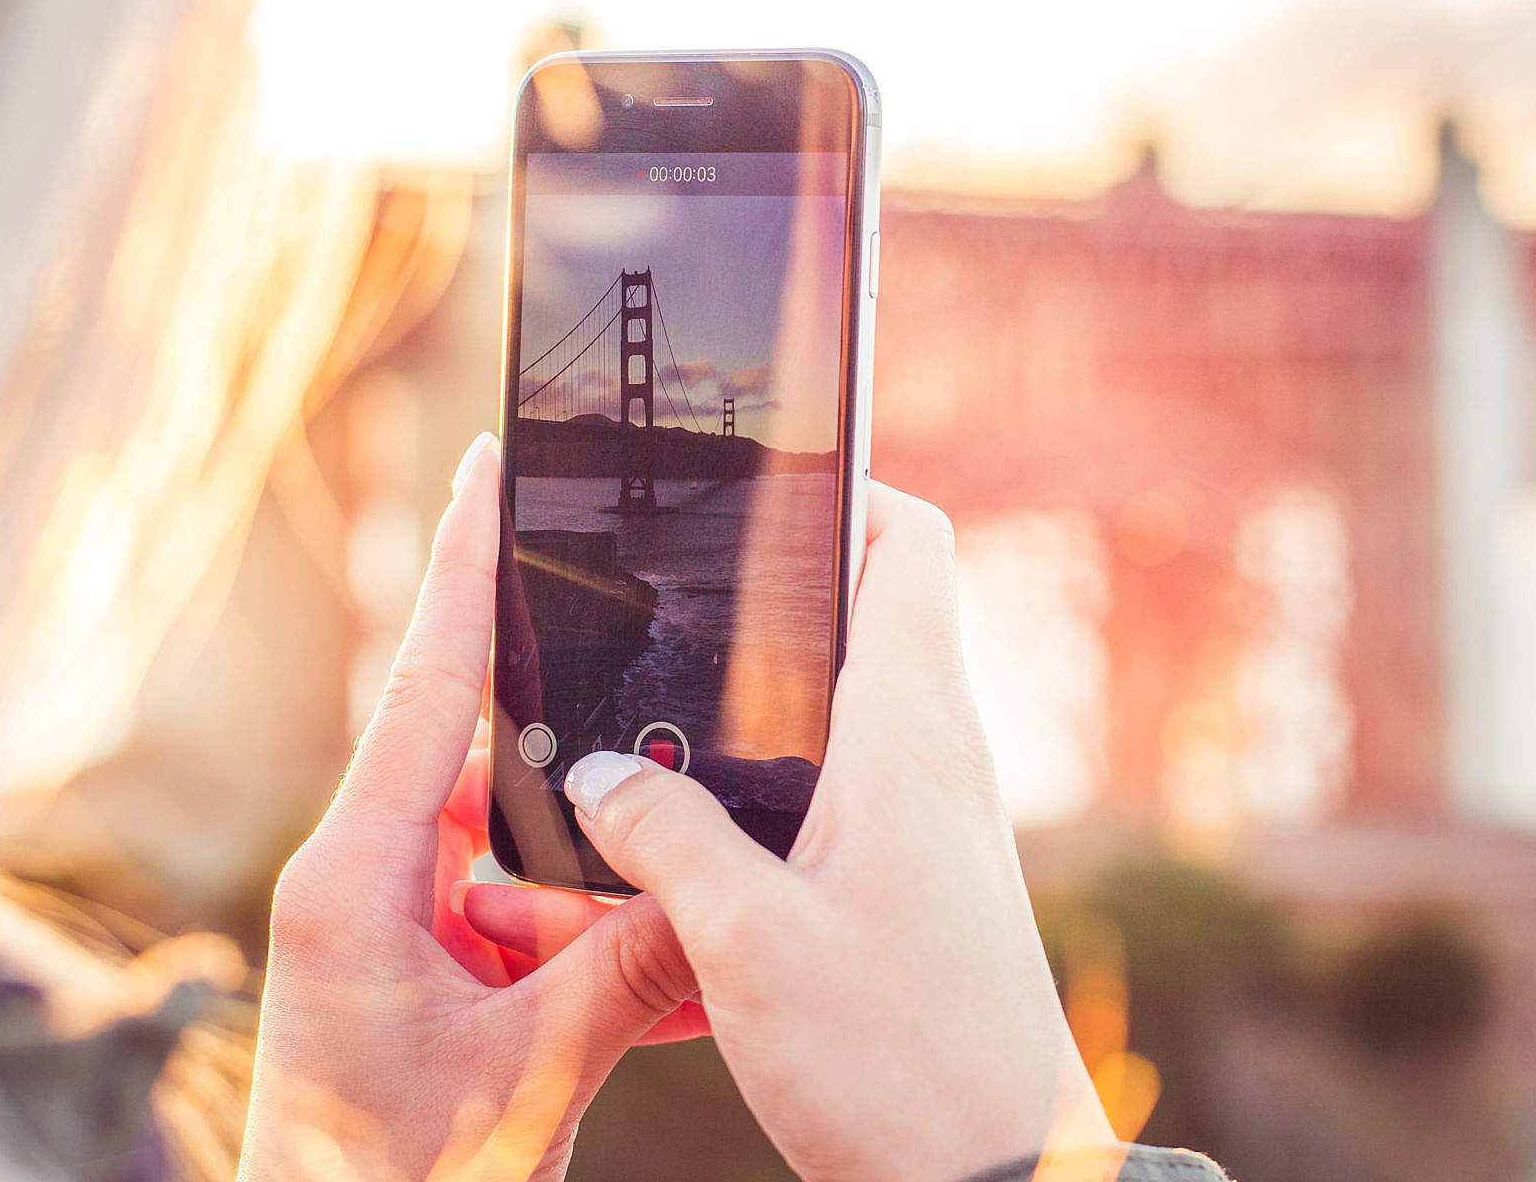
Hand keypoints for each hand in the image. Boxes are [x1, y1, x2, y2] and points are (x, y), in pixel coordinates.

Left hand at [240, 435, 701, 1181]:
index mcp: (355, 879)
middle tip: (643, 648)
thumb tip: (719, 886)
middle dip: (571, 720)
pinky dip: (591, 920)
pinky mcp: (434, 966)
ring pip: (522, 835)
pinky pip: (527, 906)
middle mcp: (370, 880)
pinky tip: (653, 952)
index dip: (464, 570)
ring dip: (596, 854)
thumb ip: (624, 971)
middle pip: (484, 746)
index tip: (486, 470)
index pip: (426, 688)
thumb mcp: (526, 1076)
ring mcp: (401, 923)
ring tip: (650, 885)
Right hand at [503, 482, 1121, 1181]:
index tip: (754, 476)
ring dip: (766, 697)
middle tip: (671, 593)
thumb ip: (664, 836)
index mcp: (910, 735)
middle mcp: (936, 760)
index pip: (910, 544)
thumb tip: (599, 773)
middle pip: (868, 613)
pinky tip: (695, 832)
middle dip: (771, 592)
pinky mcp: (919, 880)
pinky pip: (844, 787)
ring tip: (658, 710)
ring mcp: (934, 821)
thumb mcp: (748, 942)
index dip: (844, 485)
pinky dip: (775, 782)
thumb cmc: (897, 1060)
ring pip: (845, 706)